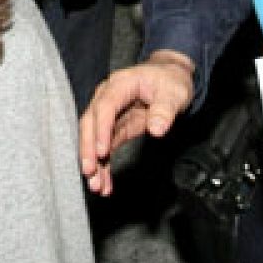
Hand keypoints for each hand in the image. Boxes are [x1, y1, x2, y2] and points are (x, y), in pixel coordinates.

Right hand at [78, 51, 194, 195]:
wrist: (170, 76)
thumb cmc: (170, 81)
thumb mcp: (174, 92)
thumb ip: (165, 109)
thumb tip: (156, 129)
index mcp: (120, 85)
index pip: (105, 107)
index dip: (101, 130)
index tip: (103, 152)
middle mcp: (108, 97)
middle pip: (91, 123)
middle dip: (88, 149)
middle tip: (90, 172)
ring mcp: (109, 113)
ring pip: (94, 138)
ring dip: (94, 162)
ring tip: (97, 186)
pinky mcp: (115, 127)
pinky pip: (105, 147)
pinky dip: (104, 165)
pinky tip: (105, 181)